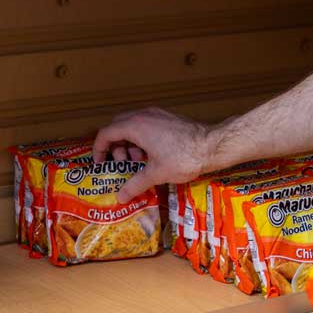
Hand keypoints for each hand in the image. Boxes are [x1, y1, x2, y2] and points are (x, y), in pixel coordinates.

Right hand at [93, 108, 214, 202]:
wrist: (213, 146)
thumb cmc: (183, 158)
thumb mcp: (156, 174)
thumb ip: (135, 184)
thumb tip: (121, 197)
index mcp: (136, 126)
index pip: (106, 133)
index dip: (99, 149)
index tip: (100, 164)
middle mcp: (144, 115)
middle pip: (118, 127)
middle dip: (116, 147)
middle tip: (123, 164)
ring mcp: (157, 114)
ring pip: (133, 126)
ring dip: (130, 144)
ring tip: (140, 163)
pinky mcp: (168, 118)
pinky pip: (147, 126)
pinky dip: (143, 140)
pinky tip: (153, 157)